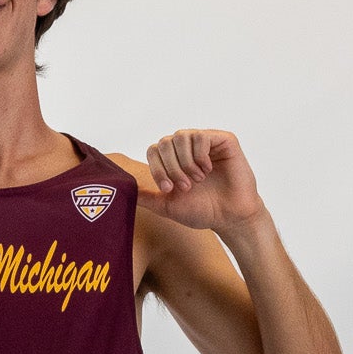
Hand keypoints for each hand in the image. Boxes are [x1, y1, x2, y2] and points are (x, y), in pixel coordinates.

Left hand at [139, 129, 262, 232]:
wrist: (229, 217)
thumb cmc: (202, 211)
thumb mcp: (167, 206)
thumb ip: (146, 197)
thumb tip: (123, 189)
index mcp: (173, 159)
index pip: (154, 150)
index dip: (158, 169)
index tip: (169, 189)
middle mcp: (188, 148)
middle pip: (165, 142)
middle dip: (171, 167)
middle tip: (185, 186)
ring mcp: (205, 142)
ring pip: (181, 136)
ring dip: (186, 163)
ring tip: (197, 179)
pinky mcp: (223, 140)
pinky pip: (201, 136)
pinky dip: (201, 156)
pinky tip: (208, 170)